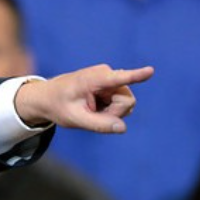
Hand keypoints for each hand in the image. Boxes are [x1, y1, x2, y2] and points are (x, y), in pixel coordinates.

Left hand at [14, 65, 152, 133]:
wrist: (48, 97)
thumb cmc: (59, 106)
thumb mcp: (74, 119)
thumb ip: (98, 125)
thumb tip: (122, 128)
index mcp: (94, 78)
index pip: (119, 78)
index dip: (136, 75)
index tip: (150, 71)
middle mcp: (107, 74)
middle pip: (127, 102)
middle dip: (113, 113)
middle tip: (90, 114)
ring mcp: (111, 80)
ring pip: (126, 104)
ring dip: (111, 113)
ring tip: (91, 109)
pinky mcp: (113, 86)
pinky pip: (122, 104)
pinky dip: (109, 110)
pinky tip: (95, 107)